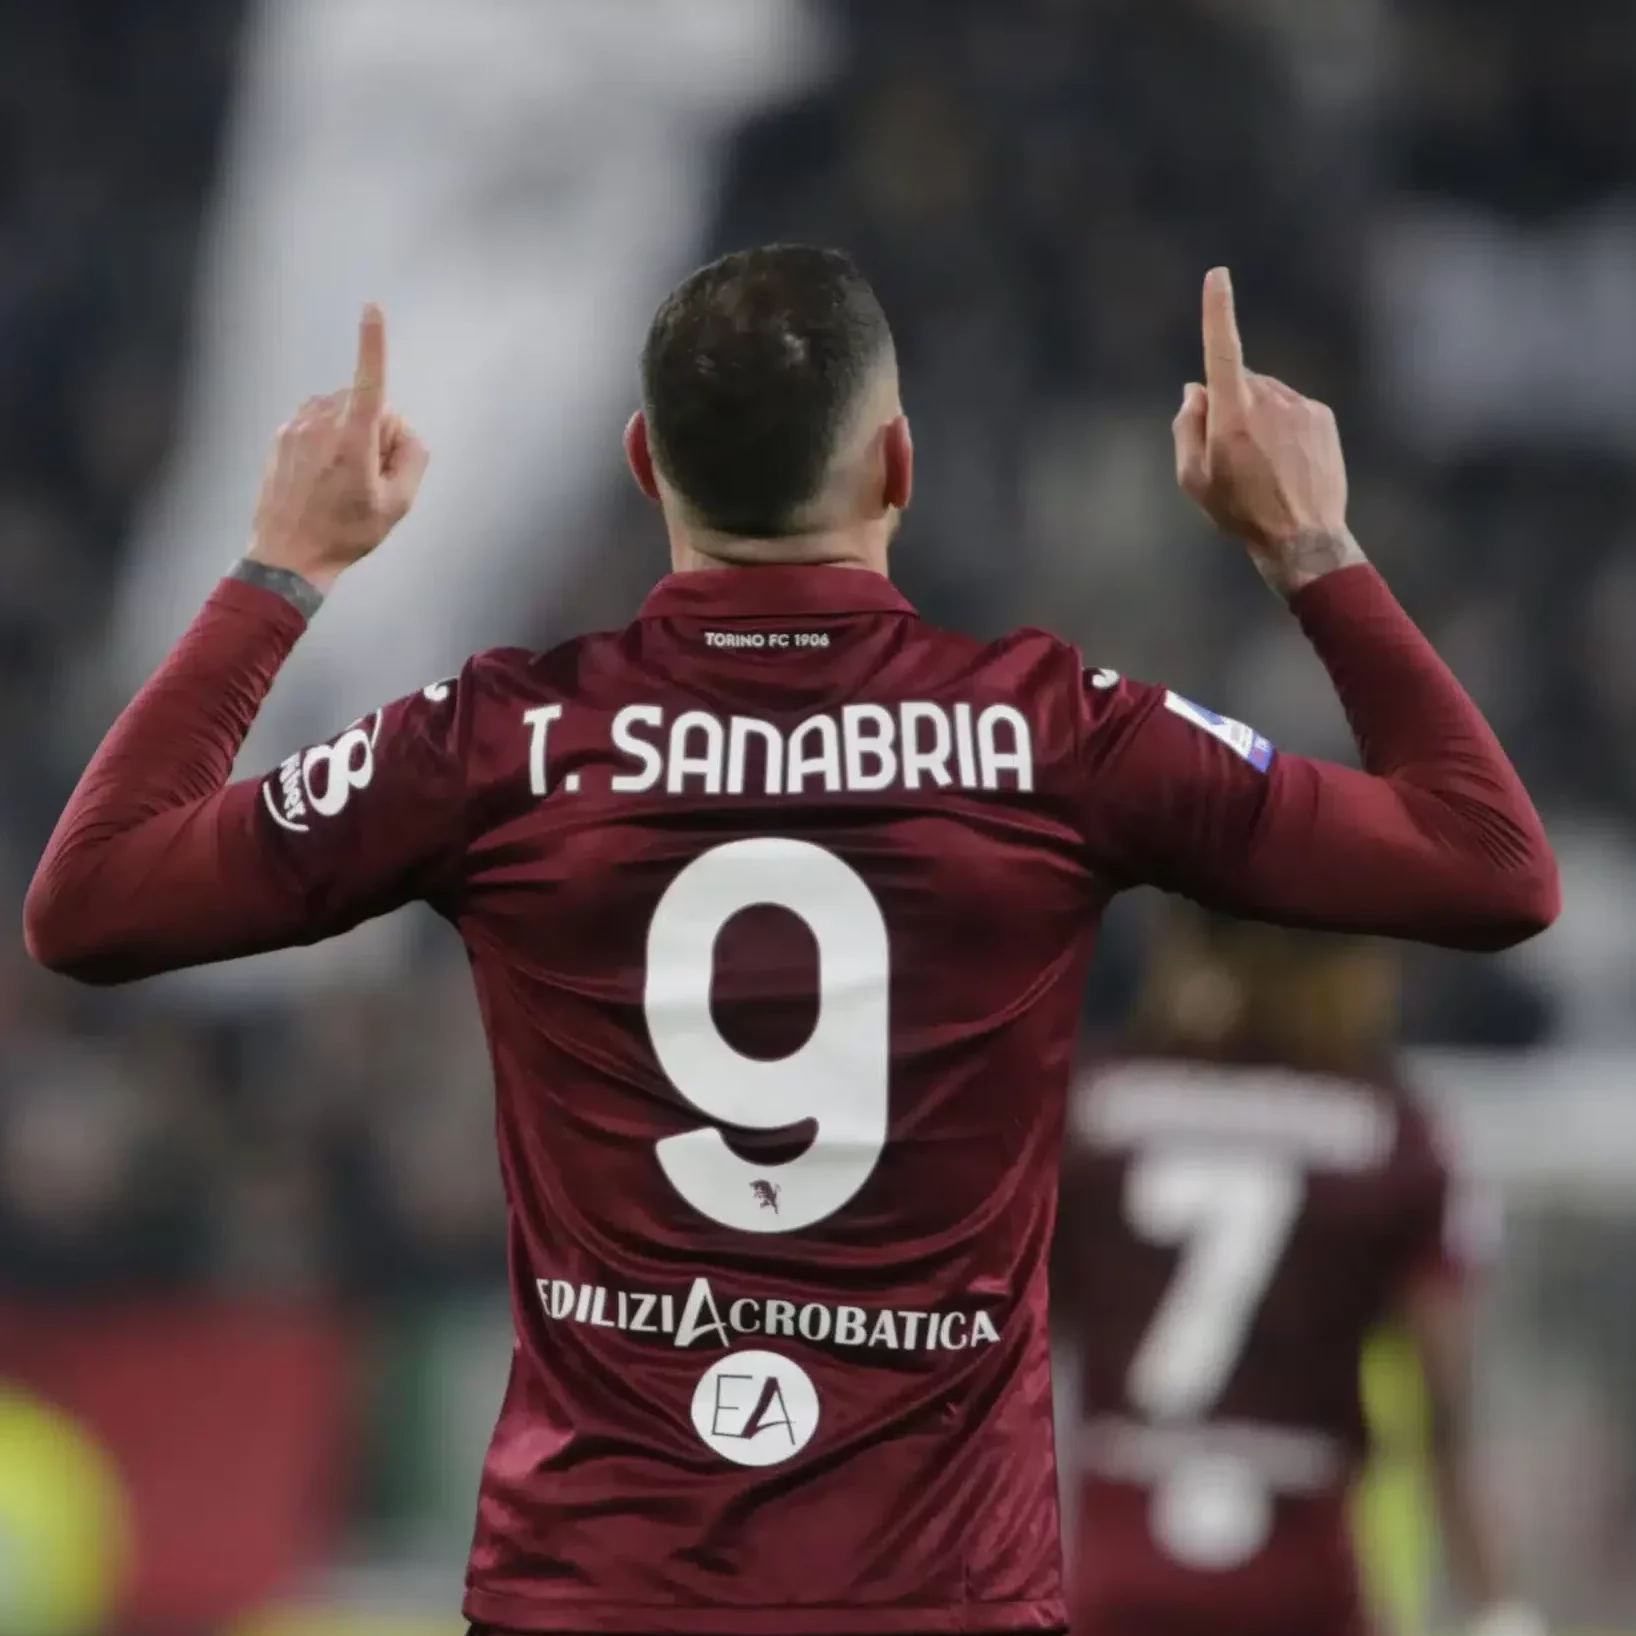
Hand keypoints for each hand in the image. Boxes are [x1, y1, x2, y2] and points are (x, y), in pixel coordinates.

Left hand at [248, 304, 428, 594]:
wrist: (289, 555)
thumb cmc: (347, 532)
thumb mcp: (399, 505)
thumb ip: (413, 457)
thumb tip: (404, 431)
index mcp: (353, 439)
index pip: (370, 381)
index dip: (373, 343)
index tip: (372, 307)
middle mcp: (321, 424)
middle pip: (367, 403)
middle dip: (378, 428)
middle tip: (373, 476)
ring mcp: (297, 427)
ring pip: (341, 410)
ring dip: (352, 432)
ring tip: (345, 478)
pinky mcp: (282, 435)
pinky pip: (317, 421)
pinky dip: (329, 438)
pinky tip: (325, 476)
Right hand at [1173, 267, 1362, 596]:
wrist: (1302, 537)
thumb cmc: (1239, 512)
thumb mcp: (1193, 479)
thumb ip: (1186, 427)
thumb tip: (1195, 389)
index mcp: (1232, 415)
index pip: (1221, 350)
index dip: (1217, 310)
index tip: (1217, 276)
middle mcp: (1269, 401)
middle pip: (1240, 383)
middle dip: (1230, 404)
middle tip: (1230, 455)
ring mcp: (1300, 407)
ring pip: (1268, 396)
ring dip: (1259, 418)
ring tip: (1262, 466)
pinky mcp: (1322, 417)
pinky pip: (1293, 409)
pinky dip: (1284, 427)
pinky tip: (1285, 463)